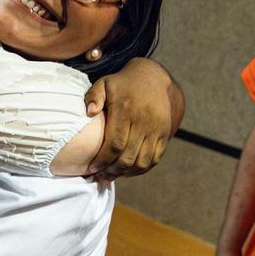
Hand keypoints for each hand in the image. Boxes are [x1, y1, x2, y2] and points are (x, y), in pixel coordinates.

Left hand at [85, 58, 174, 181]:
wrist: (154, 78)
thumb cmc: (123, 83)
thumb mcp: (104, 82)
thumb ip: (94, 96)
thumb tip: (90, 112)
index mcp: (126, 110)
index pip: (115, 143)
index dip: (103, 160)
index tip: (92, 168)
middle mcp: (144, 121)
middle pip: (128, 156)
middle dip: (112, 171)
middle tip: (100, 177)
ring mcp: (157, 129)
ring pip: (143, 161)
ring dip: (127, 173)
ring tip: (111, 177)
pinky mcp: (165, 134)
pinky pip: (155, 158)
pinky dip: (141, 169)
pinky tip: (128, 172)